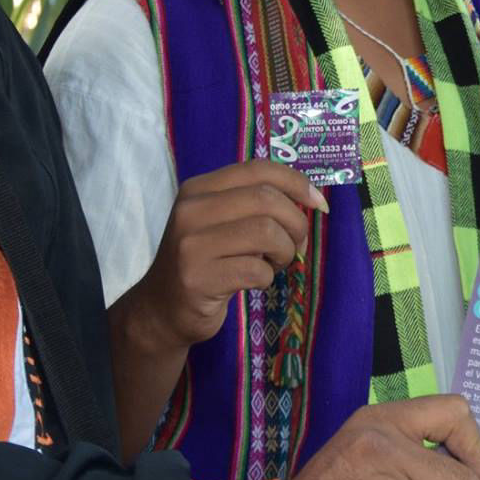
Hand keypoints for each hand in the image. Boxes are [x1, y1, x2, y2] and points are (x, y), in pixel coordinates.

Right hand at [122, 160, 326, 352]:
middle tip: (295, 244)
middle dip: (295, 224)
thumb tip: (310, 199)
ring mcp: (191, 245)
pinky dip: (267, 278)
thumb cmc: (204, 262)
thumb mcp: (220, 222)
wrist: (161, 310)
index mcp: (198, 189)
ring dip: (284, 252)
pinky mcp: (198, 279)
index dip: (295, 182)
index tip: (318, 202)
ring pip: (266, 233)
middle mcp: (191, 211)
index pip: (257, 169)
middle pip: (266, 200)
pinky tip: (256, 281)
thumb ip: (254, 204)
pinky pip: (256, 270)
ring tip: (274, 263)